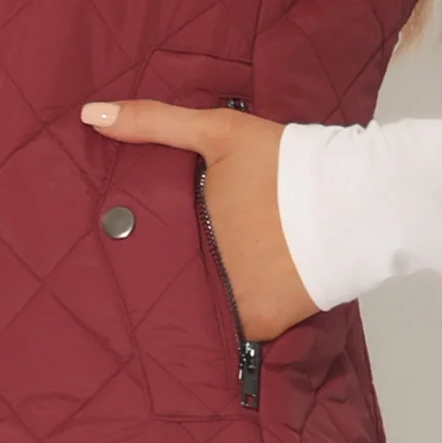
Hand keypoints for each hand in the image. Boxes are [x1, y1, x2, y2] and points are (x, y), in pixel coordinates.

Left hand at [80, 98, 321, 341]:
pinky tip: (229, 301)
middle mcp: (203, 276)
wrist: (353, 201)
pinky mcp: (259, 325)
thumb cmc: (283, 163)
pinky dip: (232, 317)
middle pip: (172, 280)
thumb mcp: (217, 134)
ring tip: (193, 285)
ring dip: (199, 297)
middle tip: (166, 267)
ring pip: (201, 305)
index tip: (121, 251)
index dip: (135, 250)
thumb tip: (89, 114)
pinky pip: (234, 328)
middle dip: (168, 275)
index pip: (142, 250)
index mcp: (185, 233)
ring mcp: (230, 305)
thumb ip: (153, 123)